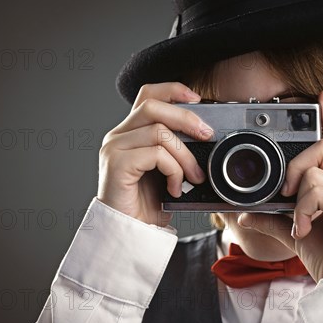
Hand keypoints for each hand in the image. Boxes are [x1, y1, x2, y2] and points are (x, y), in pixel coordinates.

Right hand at [97, 82, 211, 225]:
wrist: (129, 233)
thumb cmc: (147, 204)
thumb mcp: (167, 169)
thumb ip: (176, 148)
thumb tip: (206, 134)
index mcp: (130, 132)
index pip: (148, 95)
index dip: (173, 90)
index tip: (198, 99)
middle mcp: (118, 136)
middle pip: (153, 106)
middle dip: (187, 118)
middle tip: (208, 135)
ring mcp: (114, 149)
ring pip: (159, 132)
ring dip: (185, 155)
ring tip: (194, 176)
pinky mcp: (117, 164)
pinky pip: (156, 154)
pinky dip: (174, 170)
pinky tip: (175, 188)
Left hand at [237, 90, 322, 281]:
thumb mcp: (293, 234)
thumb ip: (273, 219)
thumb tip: (246, 212)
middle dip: (295, 164)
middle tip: (286, 194)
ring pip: (316, 166)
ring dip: (297, 195)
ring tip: (300, 221)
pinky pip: (318, 189)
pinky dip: (303, 210)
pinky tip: (305, 229)